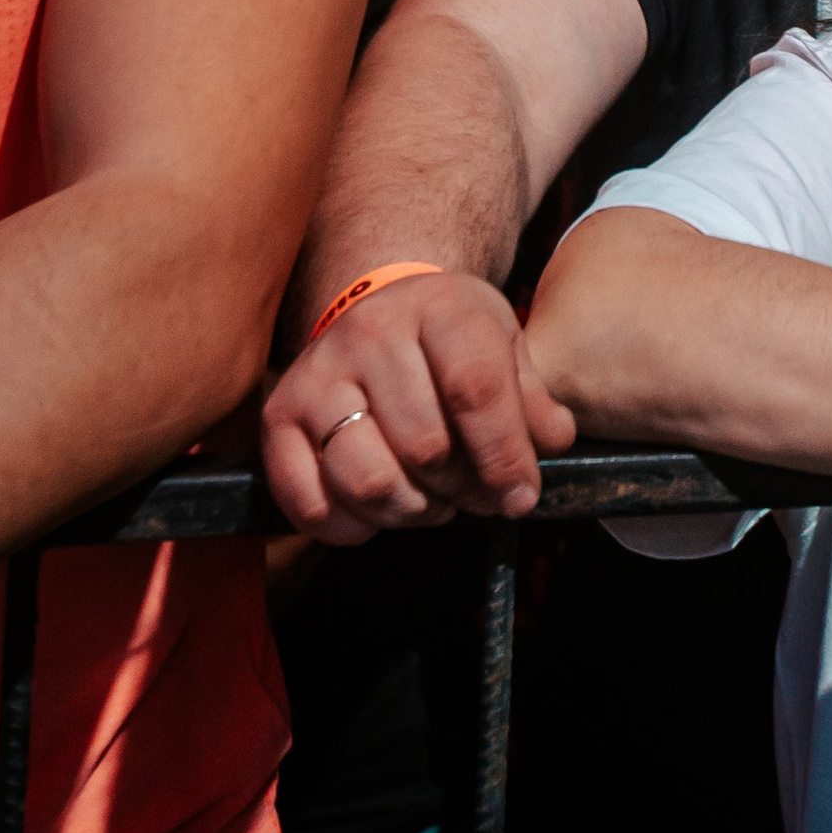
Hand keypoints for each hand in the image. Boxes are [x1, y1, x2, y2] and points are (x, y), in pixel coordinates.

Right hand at [261, 269, 575, 544]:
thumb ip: (533, 397)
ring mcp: (318, 374)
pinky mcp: (278, 417)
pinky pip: (309, 501)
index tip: (520, 497)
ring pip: (368, 478)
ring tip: (430, 502)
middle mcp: (370, 333)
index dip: (504, 455)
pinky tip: (378, 510)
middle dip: (461, 490)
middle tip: (474, 496)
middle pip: (424, 446)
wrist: (373, 305)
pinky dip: (350, 526)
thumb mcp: (502, 343)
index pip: (476, 389)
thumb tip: (553, 444)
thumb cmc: (447, 337)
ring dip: (410, 511)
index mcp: (438, 307)